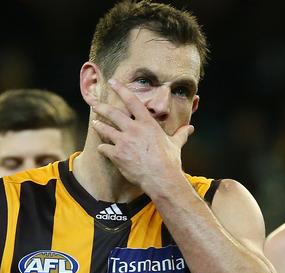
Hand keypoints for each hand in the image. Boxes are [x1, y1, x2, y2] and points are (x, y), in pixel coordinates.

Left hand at [91, 79, 193, 194]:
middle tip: (94, 103)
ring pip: (105, 130)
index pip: (132, 101)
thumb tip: (191, 129)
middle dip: (101, 107)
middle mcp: (133, 130)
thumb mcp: (176, 145)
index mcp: (147, 124)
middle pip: (113, 113)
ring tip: (94, 123)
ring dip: (99, 126)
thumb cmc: (169, 161)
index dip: (121, 90)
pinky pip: (104, 148)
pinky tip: (102, 149)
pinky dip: (102, 148)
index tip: (112, 82)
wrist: (160, 178)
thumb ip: (181, 134)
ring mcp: (123, 142)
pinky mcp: (117, 155)